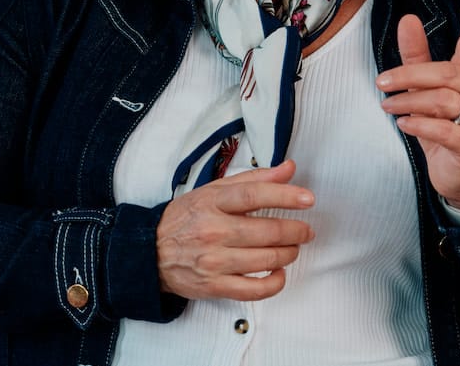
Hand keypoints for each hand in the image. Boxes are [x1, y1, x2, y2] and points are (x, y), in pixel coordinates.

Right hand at [156, 159, 315, 300]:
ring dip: (289, 253)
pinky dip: (275, 282)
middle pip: (266, 231)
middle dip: (295, 231)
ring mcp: (214, 261)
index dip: (286, 195)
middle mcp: (213, 230)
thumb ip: (254, 179)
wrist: (151, 251)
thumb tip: (288, 169)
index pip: (254, 195)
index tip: (308, 198)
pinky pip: (254, 290)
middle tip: (306, 230)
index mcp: (213, 202)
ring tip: (293, 247)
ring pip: (265, 260)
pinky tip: (279, 272)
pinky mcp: (215, 286)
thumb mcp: (214, 189)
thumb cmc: (187, 218)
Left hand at [377, 0, 459, 212]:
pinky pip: (445, 130)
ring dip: (410, 102)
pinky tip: (404, 124)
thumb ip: (417, 56)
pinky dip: (420, 124)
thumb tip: (408, 19)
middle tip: (382, 81)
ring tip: (388, 107)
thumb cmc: (443, 127)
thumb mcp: (425, 90)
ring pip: (444, 101)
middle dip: (411, 75)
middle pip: (447, 74)